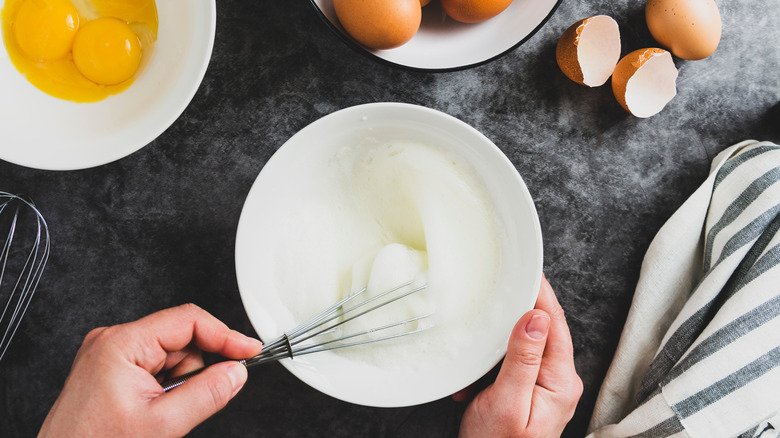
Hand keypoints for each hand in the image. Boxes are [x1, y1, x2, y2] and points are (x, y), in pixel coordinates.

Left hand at [39, 304, 262, 437]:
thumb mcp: (162, 425)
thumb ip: (207, 394)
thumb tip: (236, 373)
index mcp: (122, 344)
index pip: (188, 321)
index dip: (225, 335)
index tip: (249, 351)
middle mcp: (113, 341)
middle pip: (182, 339)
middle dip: (194, 371)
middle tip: (184, 403)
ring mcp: (110, 355)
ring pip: (172, 356)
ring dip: (179, 383)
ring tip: (159, 412)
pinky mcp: (111, 369)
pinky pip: (157, 368)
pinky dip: (166, 388)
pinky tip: (151, 410)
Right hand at [455, 275, 582, 436]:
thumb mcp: (508, 402)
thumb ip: (523, 359)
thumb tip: (536, 316)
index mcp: (560, 380)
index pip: (553, 323)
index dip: (540, 293)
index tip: (527, 268)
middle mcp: (558, 380)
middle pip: (541, 328)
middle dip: (515, 312)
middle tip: (498, 288)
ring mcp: (544, 385)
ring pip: (523, 343)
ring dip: (497, 343)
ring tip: (480, 348)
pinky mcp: (527, 390)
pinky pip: (512, 361)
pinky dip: (490, 364)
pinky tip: (475, 378)